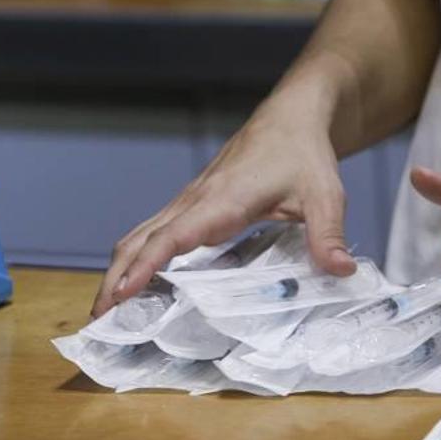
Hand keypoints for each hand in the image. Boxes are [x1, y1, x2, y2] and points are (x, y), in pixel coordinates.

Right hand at [90, 111, 356, 317]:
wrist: (292, 117)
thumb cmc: (303, 152)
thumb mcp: (324, 195)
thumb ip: (328, 236)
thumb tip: (342, 271)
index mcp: (220, 201)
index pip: (171, 237)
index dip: (144, 267)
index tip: (121, 294)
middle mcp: (195, 202)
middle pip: (139, 241)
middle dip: (115, 280)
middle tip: (98, 323)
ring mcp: (189, 202)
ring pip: (139, 237)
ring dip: (119, 271)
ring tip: (105, 311)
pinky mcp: (193, 205)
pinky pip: (154, 234)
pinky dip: (135, 259)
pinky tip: (135, 285)